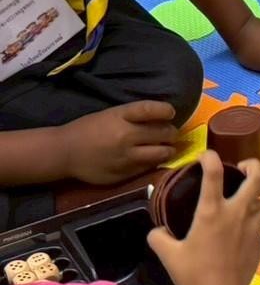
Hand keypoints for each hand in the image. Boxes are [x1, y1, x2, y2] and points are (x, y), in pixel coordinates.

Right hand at [64, 102, 179, 183]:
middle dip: (171, 133)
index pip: (153, 110)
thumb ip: (136, 116)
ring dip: (168, 149)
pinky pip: (148, 167)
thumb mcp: (112, 114)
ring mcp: (125, 157)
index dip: (166, 111)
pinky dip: (153, 162)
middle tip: (169, 133)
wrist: (64, 153)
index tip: (170, 113)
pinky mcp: (123, 174)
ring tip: (165, 147)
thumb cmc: (89, 128)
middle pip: (164, 133)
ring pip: (162, 153)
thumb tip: (165, 118)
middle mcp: (126, 136)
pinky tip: (149, 158)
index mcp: (121, 117)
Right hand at [149, 152, 259, 284]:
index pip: (213, 174)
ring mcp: (253, 225)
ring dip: (256, 198)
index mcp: (212, 212)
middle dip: (253, 165)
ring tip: (245, 203)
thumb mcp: (168, 256)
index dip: (210, 158)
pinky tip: (241, 234)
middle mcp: (237, 213)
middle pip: (258, 177)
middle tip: (243, 167)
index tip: (206, 155)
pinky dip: (252, 223)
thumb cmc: (195, 274)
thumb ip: (159, 238)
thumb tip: (157, 230)